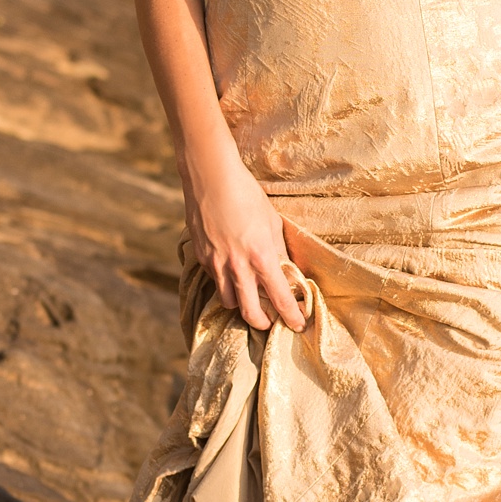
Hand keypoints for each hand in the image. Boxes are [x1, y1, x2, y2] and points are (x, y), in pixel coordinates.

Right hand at [186, 155, 305, 331]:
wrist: (211, 177)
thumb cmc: (246, 194)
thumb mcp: (272, 221)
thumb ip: (278, 250)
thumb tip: (285, 269)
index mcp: (261, 256)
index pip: (280, 298)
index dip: (291, 315)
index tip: (298, 324)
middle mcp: (237, 266)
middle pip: (249, 312)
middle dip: (262, 322)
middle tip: (270, 321)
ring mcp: (216, 263)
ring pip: (228, 301)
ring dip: (240, 304)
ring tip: (250, 297)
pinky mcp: (201, 257)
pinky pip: (214, 280)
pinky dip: (224, 283)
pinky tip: (231, 272)